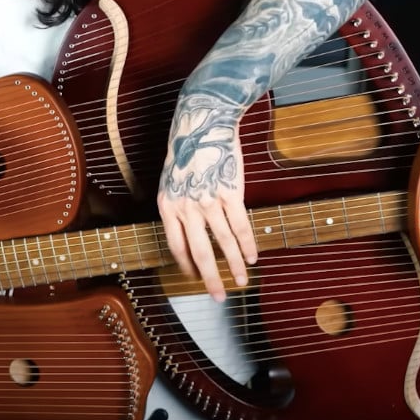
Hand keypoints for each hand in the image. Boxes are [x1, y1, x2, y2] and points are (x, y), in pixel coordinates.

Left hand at [157, 114, 256, 301]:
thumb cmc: (187, 150)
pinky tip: (252, 256)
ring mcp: (209, 201)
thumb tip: (188, 234)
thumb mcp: (171, 180)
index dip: (187, 266)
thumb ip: (177, 208)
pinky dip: (248, 244)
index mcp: (167, 206)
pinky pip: (241, 226)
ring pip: (224, 243)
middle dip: (210, 279)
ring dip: (235, 265)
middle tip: (218, 297)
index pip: (176, 247)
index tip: (195, 279)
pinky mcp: (230, 193)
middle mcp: (186, 207)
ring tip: (241, 280)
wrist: (203, 123)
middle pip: (200, 253)